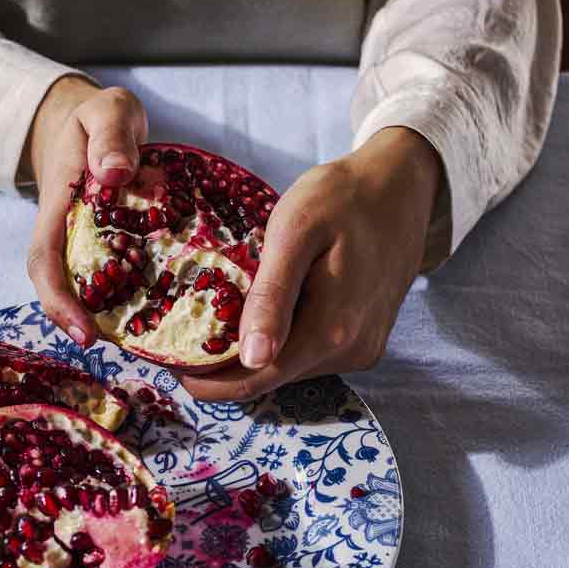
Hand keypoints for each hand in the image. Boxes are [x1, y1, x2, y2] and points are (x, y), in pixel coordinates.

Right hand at [25, 77, 147, 346]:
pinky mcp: (107, 245)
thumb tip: (114, 174)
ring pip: (85, 287)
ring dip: (103, 315)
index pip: (45, 260)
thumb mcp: (108, 111)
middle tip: (110, 346)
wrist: (98, 123)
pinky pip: (112, 277)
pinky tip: (155, 314)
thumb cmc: (103, 119)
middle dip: (75, 320)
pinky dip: (126, 297)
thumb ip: (111, 136)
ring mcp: (84, 241)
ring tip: (138, 340)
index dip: (58, 300)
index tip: (84, 329)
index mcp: (58, 206)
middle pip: (58, 285)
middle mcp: (65, 232)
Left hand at [181, 127, 441, 400]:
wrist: (401, 186)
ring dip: (250, 353)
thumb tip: (251, 357)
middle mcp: (349, 352)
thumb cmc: (342, 197)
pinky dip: (279, 341)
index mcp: (330, 332)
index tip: (167, 362)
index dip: (207, 381)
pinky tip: (259, 313)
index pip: (254, 381)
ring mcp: (361, 350)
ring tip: (213, 321)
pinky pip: (309, 355)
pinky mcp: (365, 342)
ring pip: (288, 368)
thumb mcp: (296, 232)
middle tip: (180, 335)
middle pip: (269, 378)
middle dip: (222, 366)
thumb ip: (273, 295)